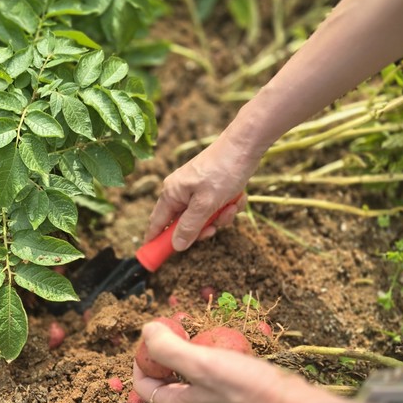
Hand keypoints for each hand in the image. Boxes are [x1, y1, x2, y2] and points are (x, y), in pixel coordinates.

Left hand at [132, 322, 307, 402]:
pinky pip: (209, 380)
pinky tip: (222, 348)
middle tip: (179, 329)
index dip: (142, 357)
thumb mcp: (201, 363)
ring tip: (199, 334)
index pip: (142, 383)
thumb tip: (146, 331)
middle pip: (163, 380)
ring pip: (187, 379)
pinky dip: (208, 361)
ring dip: (188, 354)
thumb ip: (168, 349)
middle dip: (166, 352)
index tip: (156, 334)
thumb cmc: (247, 387)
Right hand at [145, 133, 258, 251]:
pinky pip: (215, 207)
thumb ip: (189, 227)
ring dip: (220, 217)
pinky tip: (237, 198)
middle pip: (184, 224)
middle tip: (214, 228)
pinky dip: (227, 206)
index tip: (156, 258)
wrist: (246, 145)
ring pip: (204, 217)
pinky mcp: (211, 187)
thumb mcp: (206, 204)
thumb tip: (176, 246)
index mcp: (172, 193)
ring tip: (231, 206)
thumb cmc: (223, 170)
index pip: (157, 224)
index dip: (156, 241)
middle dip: (202, 228)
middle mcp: (180, 192)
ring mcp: (196, 189)